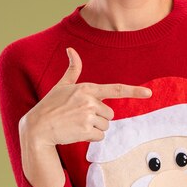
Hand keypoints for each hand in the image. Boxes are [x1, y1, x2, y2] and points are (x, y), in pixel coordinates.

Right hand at [19, 47, 152, 146]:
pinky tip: (77, 132)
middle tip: (80, 117)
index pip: (115, 89)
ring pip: (105, 126)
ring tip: (76, 124)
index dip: (134, 91)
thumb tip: (71, 49)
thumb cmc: (50, 105)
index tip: (149, 94)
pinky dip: (91, 138)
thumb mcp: (62, 85)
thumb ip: (72, 70)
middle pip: (110, 113)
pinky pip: (100, 136)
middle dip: (98, 117)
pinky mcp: (86, 131)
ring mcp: (88, 116)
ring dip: (94, 128)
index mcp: (87, 88)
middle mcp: (90, 101)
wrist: (38, 127)